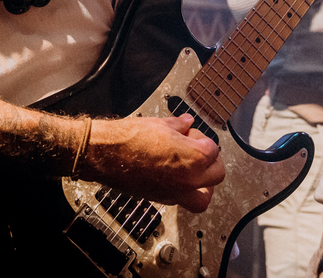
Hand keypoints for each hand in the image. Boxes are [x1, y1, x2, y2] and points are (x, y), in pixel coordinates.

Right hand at [80, 113, 224, 212]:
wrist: (107, 155)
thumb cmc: (130, 139)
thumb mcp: (161, 124)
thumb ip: (179, 125)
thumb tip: (186, 123)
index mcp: (194, 158)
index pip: (213, 150)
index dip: (202, 139)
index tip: (192, 135)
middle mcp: (189, 179)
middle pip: (216, 174)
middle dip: (210, 161)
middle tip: (198, 151)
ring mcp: (176, 193)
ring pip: (203, 197)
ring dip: (204, 186)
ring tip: (197, 173)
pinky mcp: (162, 199)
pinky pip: (183, 200)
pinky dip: (185, 191)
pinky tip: (175, 177)